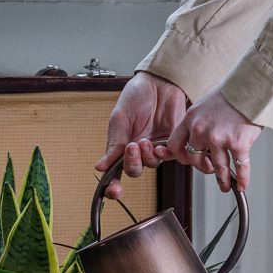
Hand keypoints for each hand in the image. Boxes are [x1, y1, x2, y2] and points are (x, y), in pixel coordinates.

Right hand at [95, 71, 187, 198]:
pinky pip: (169, 156)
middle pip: (135, 170)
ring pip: (152, 164)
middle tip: (131, 147)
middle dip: (132, 163)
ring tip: (144, 141)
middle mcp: (138, 149)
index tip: (113, 191)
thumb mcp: (119, 119)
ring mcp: (156, 147)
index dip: (113, 185)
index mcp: (121, 145)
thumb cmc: (136, 96)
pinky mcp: (173, 141)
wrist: (159, 81)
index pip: (116, 171)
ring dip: (147, 156)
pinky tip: (158, 146)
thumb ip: (113, 143)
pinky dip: (163, 154)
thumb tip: (100, 166)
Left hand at [156, 89, 261, 192]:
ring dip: (222, 180)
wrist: (252, 86)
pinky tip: (242, 184)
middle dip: (202, 167)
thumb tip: (200, 136)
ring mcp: (218, 138)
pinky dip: (242, 178)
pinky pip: (239, 167)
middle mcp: (201, 130)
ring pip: (216, 167)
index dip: (180, 156)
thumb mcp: (205, 103)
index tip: (187, 160)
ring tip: (225, 185)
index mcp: (190, 119)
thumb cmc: (232, 92)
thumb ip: (200, 121)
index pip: (175, 144)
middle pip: (194, 159)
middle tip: (210, 170)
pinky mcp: (237, 143)